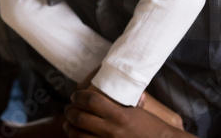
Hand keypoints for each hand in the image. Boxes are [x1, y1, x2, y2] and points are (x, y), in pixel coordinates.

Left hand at [64, 90, 195, 137]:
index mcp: (119, 115)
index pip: (92, 101)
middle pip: (81, 118)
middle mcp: (111, 130)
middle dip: (71, 112)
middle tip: (68, 109)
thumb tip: (120, 89)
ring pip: (80, 136)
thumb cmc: (153, 128)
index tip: (75, 95)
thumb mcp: (139, 111)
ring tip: (67, 124)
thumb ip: (127, 102)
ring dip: (70, 129)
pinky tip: (77, 137)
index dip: (79, 96)